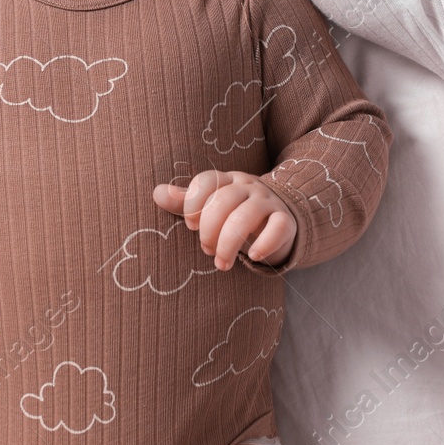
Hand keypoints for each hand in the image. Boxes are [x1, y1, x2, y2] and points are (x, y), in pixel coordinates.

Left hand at [153, 170, 296, 269]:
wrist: (277, 222)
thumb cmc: (234, 216)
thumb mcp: (210, 208)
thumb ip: (184, 202)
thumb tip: (157, 193)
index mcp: (227, 180)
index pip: (206, 181)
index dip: (193, 204)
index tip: (190, 226)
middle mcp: (248, 186)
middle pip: (224, 200)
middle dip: (209, 230)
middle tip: (206, 250)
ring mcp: (268, 202)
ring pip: (247, 216)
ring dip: (229, 244)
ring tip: (222, 264)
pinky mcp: (286, 221)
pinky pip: (278, 227)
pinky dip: (264, 244)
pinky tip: (253, 256)